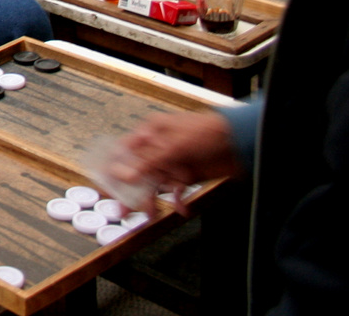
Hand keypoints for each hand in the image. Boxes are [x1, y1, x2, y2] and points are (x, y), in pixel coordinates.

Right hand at [106, 111, 242, 212]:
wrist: (242, 142)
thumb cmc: (209, 132)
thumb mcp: (175, 146)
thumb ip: (149, 162)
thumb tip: (124, 175)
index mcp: (151, 132)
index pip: (125, 151)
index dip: (114, 168)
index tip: (107, 186)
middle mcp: (159, 147)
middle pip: (138, 171)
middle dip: (132, 192)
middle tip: (124, 210)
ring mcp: (173, 162)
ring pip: (156, 184)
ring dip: (154, 200)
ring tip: (150, 216)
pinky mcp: (187, 175)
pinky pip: (176, 191)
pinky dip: (178, 201)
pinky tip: (180, 209)